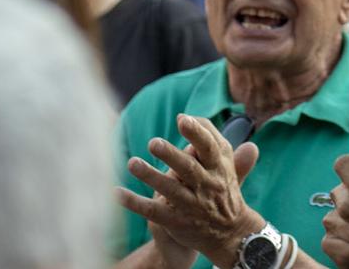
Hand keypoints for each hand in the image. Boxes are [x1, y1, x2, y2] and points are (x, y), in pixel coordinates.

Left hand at [119, 115, 262, 266]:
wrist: (231, 233)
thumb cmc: (223, 188)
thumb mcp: (228, 164)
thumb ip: (213, 139)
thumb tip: (191, 116)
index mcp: (219, 167)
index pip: (209, 147)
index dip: (197, 132)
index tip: (182, 119)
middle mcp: (207, 185)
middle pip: (188, 168)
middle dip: (171, 155)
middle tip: (153, 143)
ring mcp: (192, 205)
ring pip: (170, 189)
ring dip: (150, 176)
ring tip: (132, 163)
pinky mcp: (177, 222)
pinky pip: (153, 212)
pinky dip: (135, 203)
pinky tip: (117, 193)